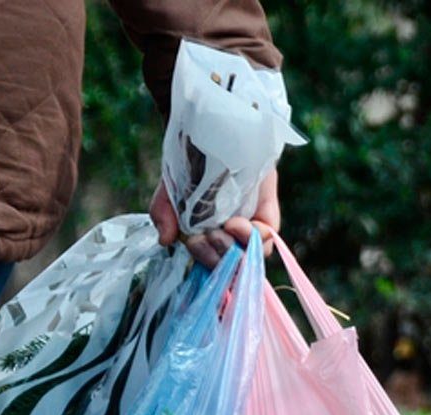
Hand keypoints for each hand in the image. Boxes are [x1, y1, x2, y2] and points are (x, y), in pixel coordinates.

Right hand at [149, 170, 279, 267]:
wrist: (212, 134)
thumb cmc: (189, 164)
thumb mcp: (171, 188)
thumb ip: (163, 213)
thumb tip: (165, 240)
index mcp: (205, 238)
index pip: (209, 262)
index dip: (205, 259)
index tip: (196, 242)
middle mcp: (229, 238)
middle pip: (231, 264)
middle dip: (220, 255)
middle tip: (212, 235)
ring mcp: (248, 228)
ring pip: (250, 257)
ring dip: (238, 248)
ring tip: (228, 227)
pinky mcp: (266, 216)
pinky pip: (267, 238)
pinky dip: (256, 237)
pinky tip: (241, 224)